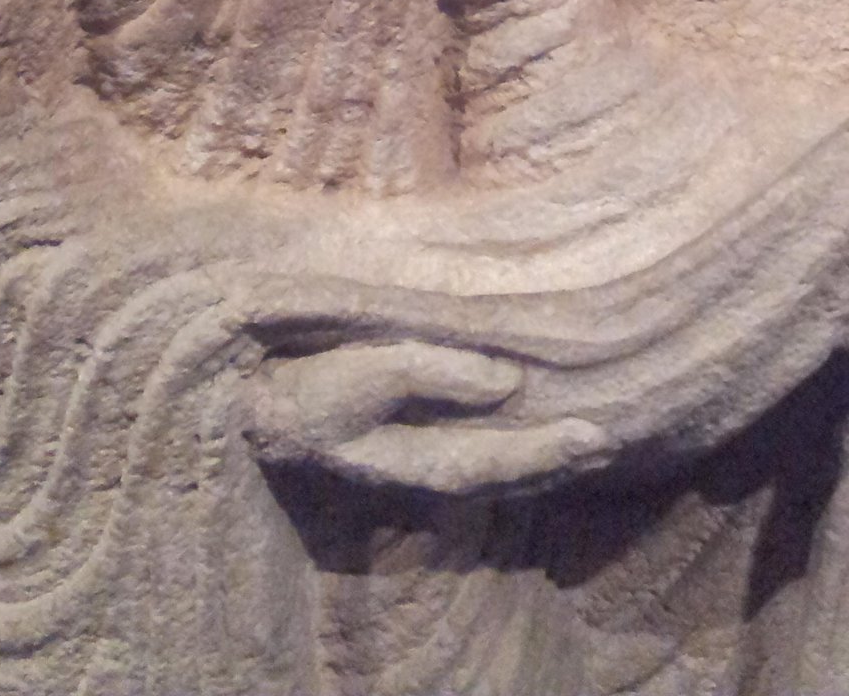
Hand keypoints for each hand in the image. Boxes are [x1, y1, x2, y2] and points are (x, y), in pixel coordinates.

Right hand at [244, 339, 605, 497]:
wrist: (238, 403)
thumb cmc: (298, 379)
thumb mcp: (358, 372)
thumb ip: (430, 371)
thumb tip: (507, 379)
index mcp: (406, 457)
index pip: (491, 462)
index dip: (544, 452)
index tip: (598, 435)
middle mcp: (412, 469)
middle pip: (498, 476)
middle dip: (553, 461)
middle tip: (611, 441)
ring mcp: (406, 458)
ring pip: (486, 468)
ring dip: (537, 458)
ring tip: (586, 440)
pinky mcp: (398, 439)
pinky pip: (466, 448)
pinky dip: (506, 443)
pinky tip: (526, 423)